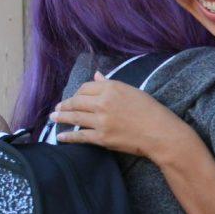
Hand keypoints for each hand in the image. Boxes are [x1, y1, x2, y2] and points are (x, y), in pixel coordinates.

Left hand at [50, 73, 186, 160]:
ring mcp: (101, 121)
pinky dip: (68, 136)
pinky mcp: (102, 137)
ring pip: (75, 117)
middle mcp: (103, 102)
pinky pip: (80, 135)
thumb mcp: (132, 91)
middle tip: (57, 108)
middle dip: (64, 105)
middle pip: (76, 101)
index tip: (74, 97)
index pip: (85, 88)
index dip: (77, 93)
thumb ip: (110, 84)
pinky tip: (60, 136)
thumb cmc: (151, 111)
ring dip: (61, 117)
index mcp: (111, 88)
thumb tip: (96, 76)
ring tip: (53, 118)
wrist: (160, 133)